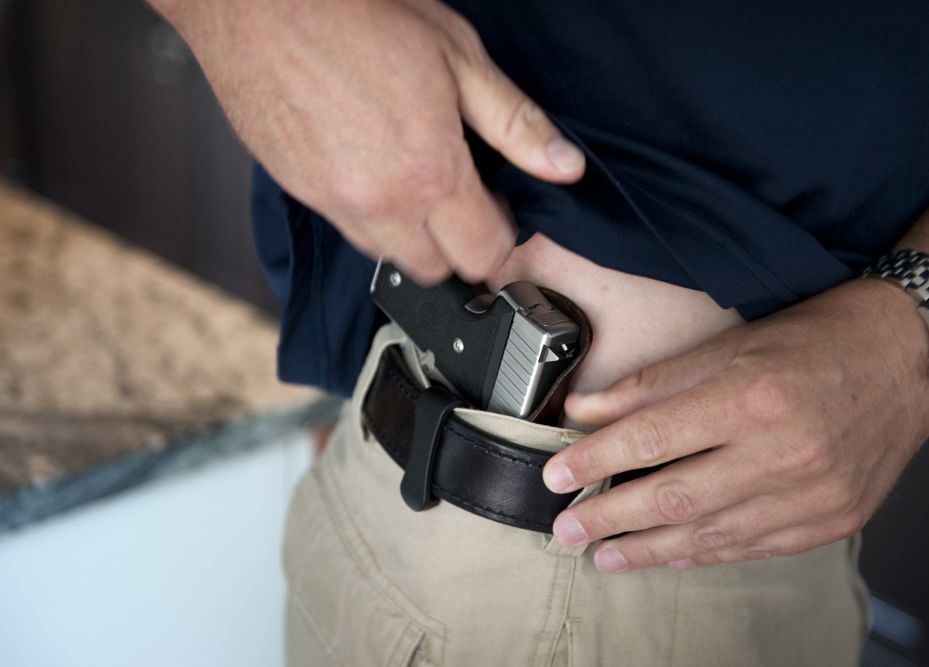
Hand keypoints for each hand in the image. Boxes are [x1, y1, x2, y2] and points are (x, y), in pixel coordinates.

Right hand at [153, 0, 584, 282]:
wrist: (257, 3)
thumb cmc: (356, 14)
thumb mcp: (458, 56)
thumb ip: (515, 122)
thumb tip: (564, 166)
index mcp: (429, 175)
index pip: (482, 255)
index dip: (503, 238)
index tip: (501, 208)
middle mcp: (380, 204)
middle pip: (435, 271)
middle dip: (459, 249)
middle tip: (465, 201)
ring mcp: (333, 204)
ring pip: (388, 257)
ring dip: (413, 237)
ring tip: (418, 183)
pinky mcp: (300, 193)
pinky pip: (347, 230)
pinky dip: (371, 218)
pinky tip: (375, 170)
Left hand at [543, 279, 928, 572]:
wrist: (909, 358)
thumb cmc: (815, 339)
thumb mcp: (730, 344)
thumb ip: (654, 383)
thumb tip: (587, 409)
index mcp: (751, 397)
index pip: (651, 439)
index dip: (595, 461)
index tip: (555, 476)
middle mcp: (782, 452)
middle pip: (674, 497)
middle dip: (609, 518)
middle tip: (565, 530)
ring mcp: (811, 495)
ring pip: (711, 534)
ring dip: (649, 549)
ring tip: (605, 556)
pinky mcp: (831, 520)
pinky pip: (753, 548)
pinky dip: (704, 554)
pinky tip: (669, 555)